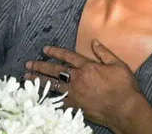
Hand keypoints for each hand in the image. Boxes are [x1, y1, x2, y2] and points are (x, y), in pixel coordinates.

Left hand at [24, 41, 143, 128]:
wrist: (124, 109)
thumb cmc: (124, 87)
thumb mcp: (118, 64)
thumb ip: (104, 53)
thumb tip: (94, 42)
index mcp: (87, 67)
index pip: (67, 56)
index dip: (55, 52)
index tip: (44, 50)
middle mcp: (78, 79)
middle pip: (54, 70)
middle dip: (40, 66)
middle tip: (28, 64)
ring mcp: (75, 94)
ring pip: (52, 85)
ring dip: (38, 81)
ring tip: (27, 78)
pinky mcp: (75, 106)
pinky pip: (58, 102)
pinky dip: (48, 99)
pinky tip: (39, 98)